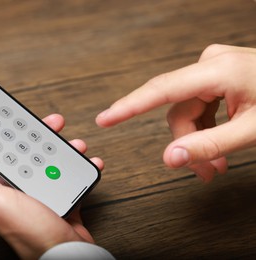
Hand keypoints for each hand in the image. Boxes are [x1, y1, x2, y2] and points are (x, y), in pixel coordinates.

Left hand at [0, 114, 103, 259]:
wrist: (67, 255)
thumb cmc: (31, 233)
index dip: (5, 131)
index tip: (13, 115)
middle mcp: (19, 189)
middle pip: (28, 152)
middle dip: (41, 135)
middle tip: (52, 123)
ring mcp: (42, 195)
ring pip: (51, 162)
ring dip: (63, 149)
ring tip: (74, 144)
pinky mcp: (61, 200)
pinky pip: (69, 177)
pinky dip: (79, 167)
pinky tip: (87, 161)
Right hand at [96, 44, 255, 182]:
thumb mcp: (253, 131)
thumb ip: (209, 145)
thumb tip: (170, 158)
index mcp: (218, 70)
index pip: (161, 90)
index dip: (128, 107)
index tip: (105, 119)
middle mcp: (211, 63)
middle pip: (177, 109)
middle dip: (186, 143)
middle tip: (202, 173)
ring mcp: (215, 68)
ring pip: (187, 110)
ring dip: (197, 140)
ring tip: (214, 167)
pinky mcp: (219, 76)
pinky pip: (199, 105)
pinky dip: (206, 129)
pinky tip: (218, 147)